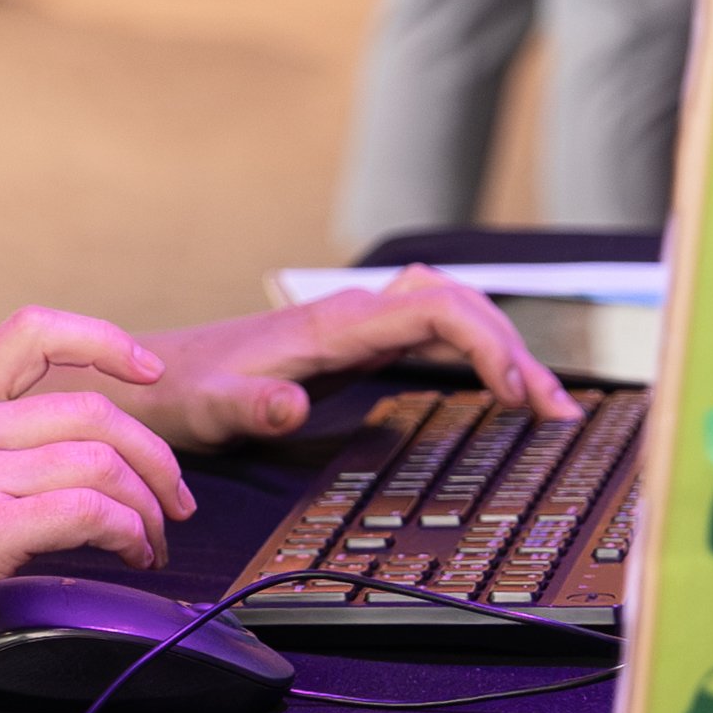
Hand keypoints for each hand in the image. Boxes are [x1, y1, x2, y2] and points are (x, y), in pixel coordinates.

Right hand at [0, 307, 199, 679]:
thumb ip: (7, 438)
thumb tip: (112, 443)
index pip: (33, 330)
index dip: (103, 339)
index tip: (152, 371)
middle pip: (91, 410)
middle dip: (154, 457)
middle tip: (176, 501)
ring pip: (99, 461)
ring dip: (146, 505)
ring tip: (151, 539)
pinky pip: (88, 511)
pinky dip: (128, 532)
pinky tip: (131, 553)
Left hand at [108, 265, 578, 447]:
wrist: (156, 377)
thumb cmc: (185, 393)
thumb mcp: (213, 408)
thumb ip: (250, 408)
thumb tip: (289, 407)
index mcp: (336, 323)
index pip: (437, 310)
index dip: (488, 344)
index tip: (520, 393)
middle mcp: (355, 312)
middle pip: (460, 304)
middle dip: (515, 348)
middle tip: (556, 408)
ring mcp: (359, 324)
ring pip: (453, 312)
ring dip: (504, 346)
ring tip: (547, 401)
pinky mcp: (358, 342)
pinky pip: (435, 331)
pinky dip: (476, 352)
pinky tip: (499, 387)